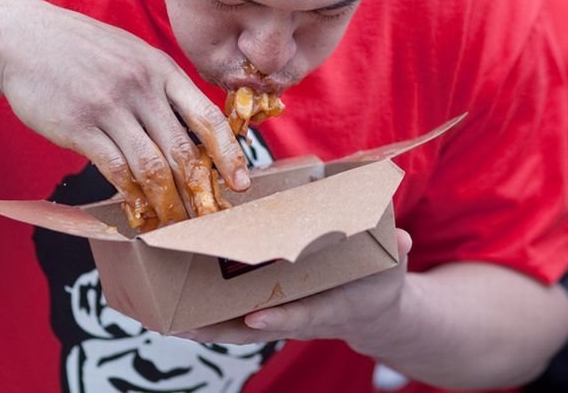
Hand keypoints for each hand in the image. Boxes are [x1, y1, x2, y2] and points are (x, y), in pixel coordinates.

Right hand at [0, 0, 249, 223]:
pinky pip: (115, 169)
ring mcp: (110, 107)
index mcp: (162, 70)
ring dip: (167, 201)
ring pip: (152, 166)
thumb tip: (197, 128)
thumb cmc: (86, 50)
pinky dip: (131, 194)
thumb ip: (166, 87)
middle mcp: (142, 88)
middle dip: (200, 190)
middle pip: (182, 150)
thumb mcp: (135, 54)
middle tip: (209, 216)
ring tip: (176, 222)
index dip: (229, 154)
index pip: (208, 118)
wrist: (22, 39)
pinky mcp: (80, 126)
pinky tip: (139, 209)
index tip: (240, 182)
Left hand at [176, 229, 412, 352]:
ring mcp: (281, 315)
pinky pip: (234, 316)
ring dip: (203, 326)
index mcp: (327, 308)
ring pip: (237, 326)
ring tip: (165, 320)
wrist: (369, 310)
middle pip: (254, 327)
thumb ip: (394, 252)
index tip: (256, 317)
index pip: (303, 317)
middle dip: (220, 329)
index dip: (281, 318)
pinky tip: (176, 307)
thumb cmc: (377, 284)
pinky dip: (207, 316)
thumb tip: (402, 238)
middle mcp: (297, 315)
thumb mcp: (391, 267)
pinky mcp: (270, 309)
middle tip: (183, 325)